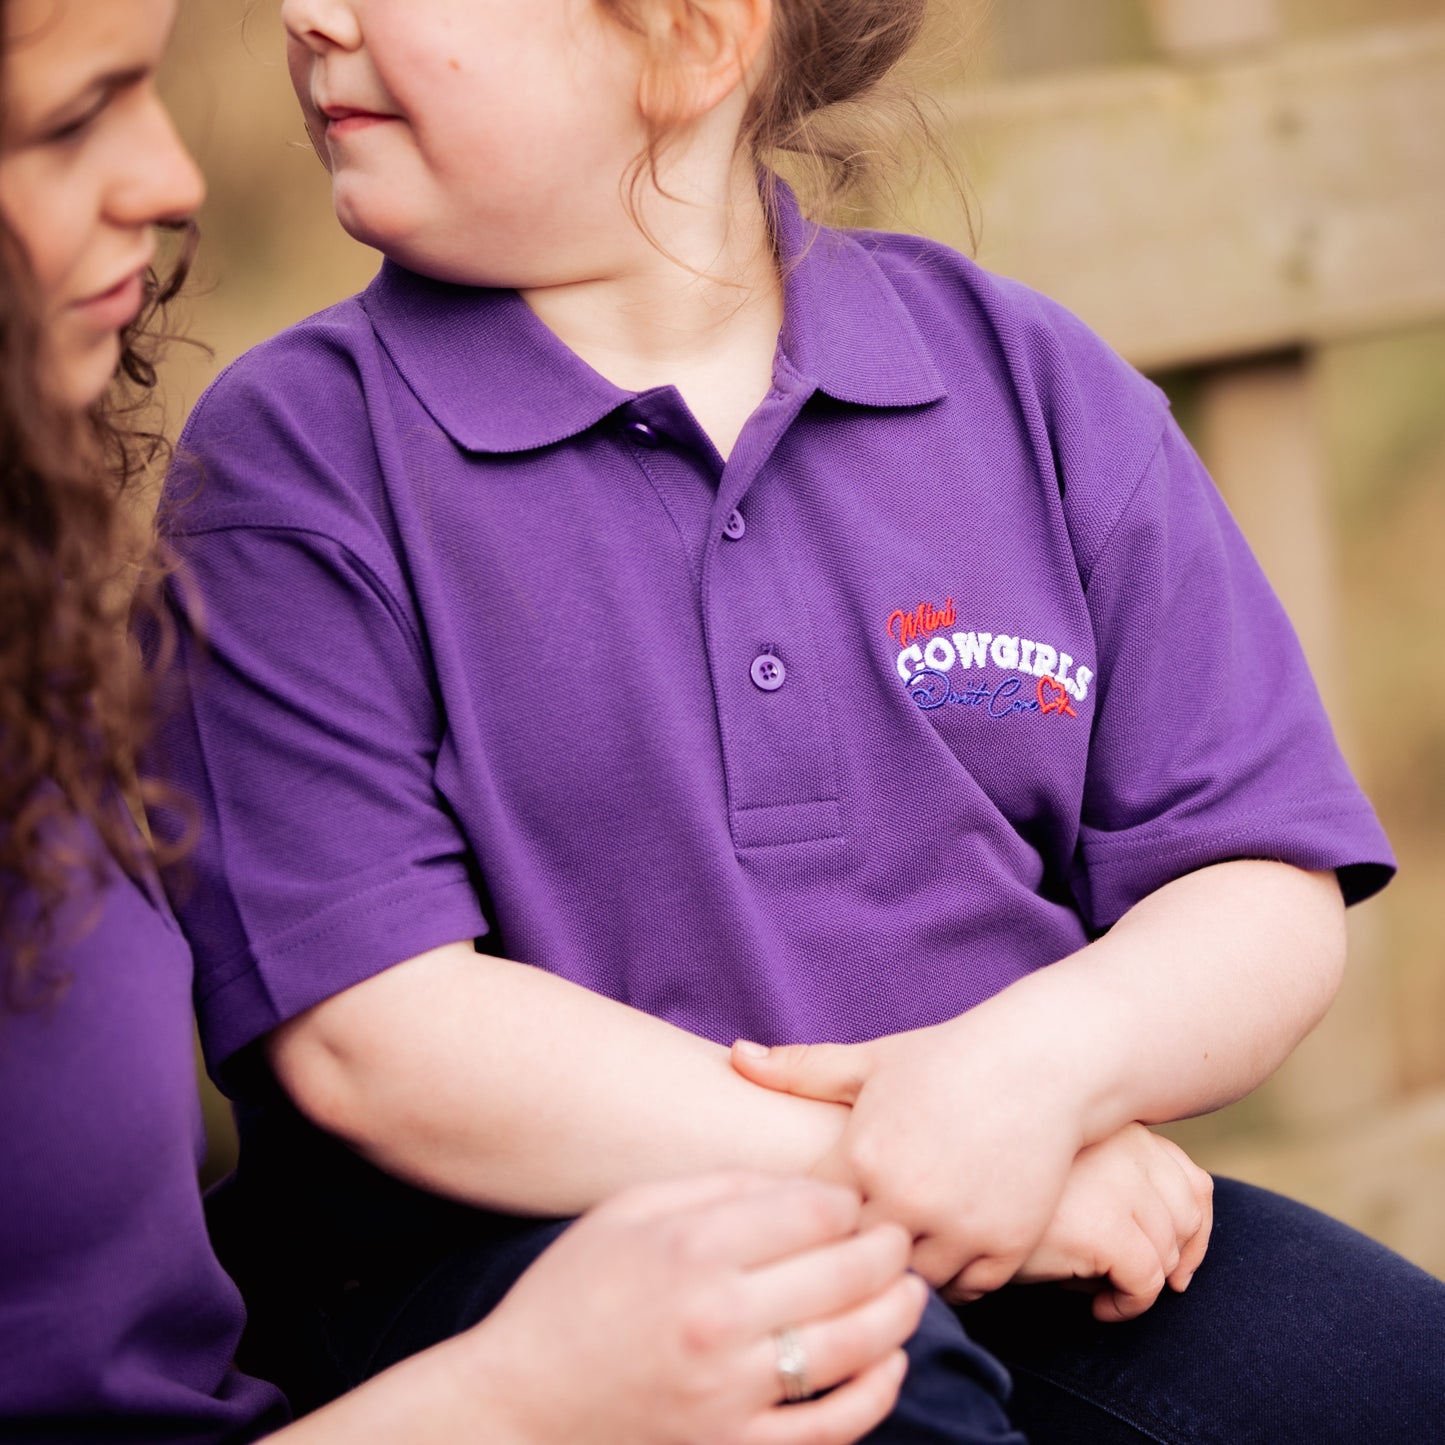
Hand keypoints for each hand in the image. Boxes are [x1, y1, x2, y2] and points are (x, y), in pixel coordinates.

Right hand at [467, 1172, 928, 1444]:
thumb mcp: (628, 1212)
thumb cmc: (571, 1294)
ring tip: (911, 1293)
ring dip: (899, 1315)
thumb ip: (715, 1187)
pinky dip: (877, 1394)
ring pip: (855, 1348)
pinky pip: (833, 1428)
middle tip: (899, 1238)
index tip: (848, 1203)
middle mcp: (720, 1320)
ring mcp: (731, 1395)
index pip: (815, 1212)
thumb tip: (799, 1188)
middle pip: (848, 1274)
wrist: (519, 1405)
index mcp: (693, 1249)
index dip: (846, 1202)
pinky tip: (890, 1364)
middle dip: (888, 1249)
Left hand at [732, 1017, 1085, 1302]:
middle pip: (852, 1263)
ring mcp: (959, 1227)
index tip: (803, 1223)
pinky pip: (965, 1291)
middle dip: (845, 1260)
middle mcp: (907, 1198)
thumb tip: (735, 1054)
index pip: (808, 1223)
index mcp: (861, 1156)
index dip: (803, 1226)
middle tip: (842, 1255)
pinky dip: (952, 1281)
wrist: (1042, 1062)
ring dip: (898, 1276)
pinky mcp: (1005, 1245)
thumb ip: (800, 1069)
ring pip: (908, 1286)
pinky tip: (939, 1255)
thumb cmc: (947, 1058)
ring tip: (889, 1260)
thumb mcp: (870, 1060)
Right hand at [1011, 1123, 1213, 1320]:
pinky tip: (1098, 1308)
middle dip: (1177, 1258)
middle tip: (1144, 1286)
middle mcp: (1125, 1143)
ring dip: (1146, 1283)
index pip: (1186, 1174)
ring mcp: (1117, 1180)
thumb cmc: (997, 1182)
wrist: (950, 1195)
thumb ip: (1108, 1178)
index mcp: (1114, 1124)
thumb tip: (1169, 1243)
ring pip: (1168, 1250)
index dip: (1193, 1227)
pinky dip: (1132, 1305)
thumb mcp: (1060, 1170)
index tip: (1172, 1263)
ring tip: (1106, 1294)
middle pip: (1189, 1211)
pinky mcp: (1104, 1224)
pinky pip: (1146, 1281)